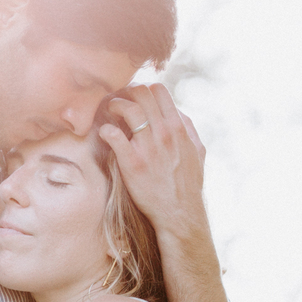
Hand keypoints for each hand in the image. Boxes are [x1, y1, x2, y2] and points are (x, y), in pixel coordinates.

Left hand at [98, 83, 207, 240]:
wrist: (179, 212)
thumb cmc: (187, 183)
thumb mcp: (197, 151)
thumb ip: (188, 129)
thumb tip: (177, 113)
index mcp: (178, 127)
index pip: (159, 91)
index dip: (143, 89)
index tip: (134, 96)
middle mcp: (164, 133)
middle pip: (141, 94)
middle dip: (126, 92)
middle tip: (117, 100)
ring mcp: (147, 147)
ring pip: (127, 109)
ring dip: (114, 105)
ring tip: (108, 110)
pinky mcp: (132, 162)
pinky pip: (113, 136)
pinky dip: (105, 130)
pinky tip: (104, 133)